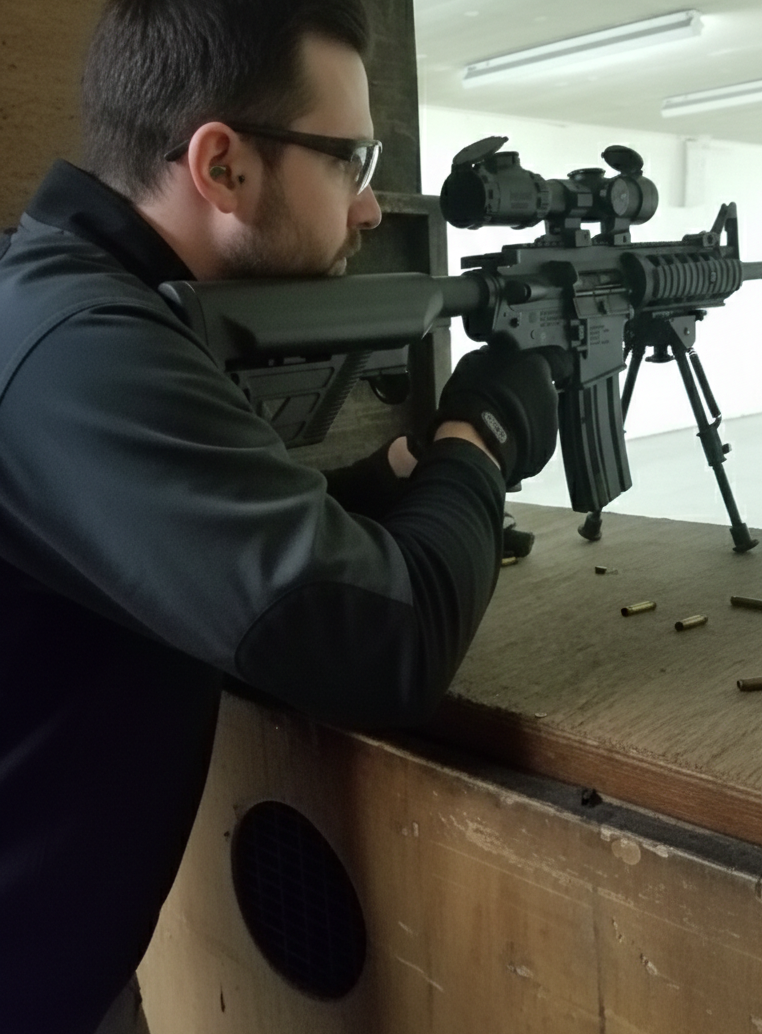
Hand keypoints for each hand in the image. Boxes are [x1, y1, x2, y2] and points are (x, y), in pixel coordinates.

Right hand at [434, 347, 557, 484]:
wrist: (475, 441)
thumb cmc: (474, 396)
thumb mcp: (475, 362)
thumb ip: (494, 356)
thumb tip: (494, 354)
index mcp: (537, 368)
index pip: (558, 360)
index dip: (543, 367)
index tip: (529, 372)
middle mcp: (550, 394)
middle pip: (543, 392)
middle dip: (527, 396)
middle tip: (503, 402)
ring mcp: (551, 424)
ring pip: (540, 417)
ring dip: (526, 419)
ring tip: (500, 426)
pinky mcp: (546, 450)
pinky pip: (536, 440)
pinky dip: (524, 441)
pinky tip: (504, 442)